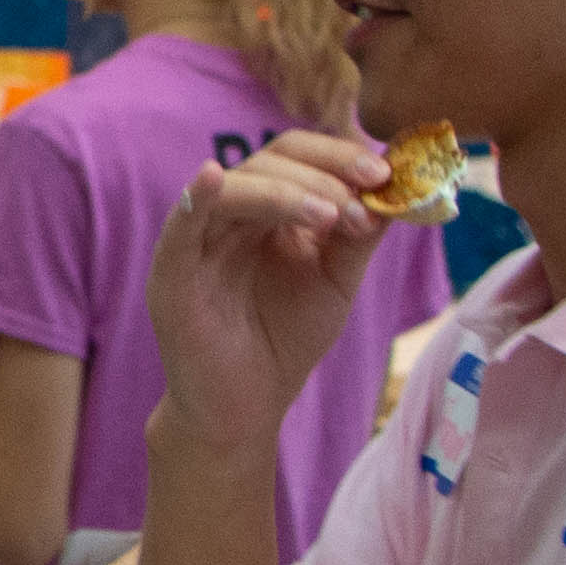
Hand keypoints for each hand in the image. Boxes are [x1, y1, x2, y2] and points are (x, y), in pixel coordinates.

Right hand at [144, 132, 393, 459]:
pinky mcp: (171, 274)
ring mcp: (197, 241)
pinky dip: (196, 198)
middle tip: (366, 195)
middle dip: (323, 173)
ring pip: (235, 190)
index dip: (339, 155)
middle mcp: (230, 215)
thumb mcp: (336, 280)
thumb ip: (359, 235)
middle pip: (268, 161)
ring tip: (332, 216)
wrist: (243, 409)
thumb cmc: (284, 341)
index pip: (297, 157)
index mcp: (266, 210)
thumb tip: (394, 188)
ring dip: (286, 192)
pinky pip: (180, 226)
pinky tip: (213, 177)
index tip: (384, 172)